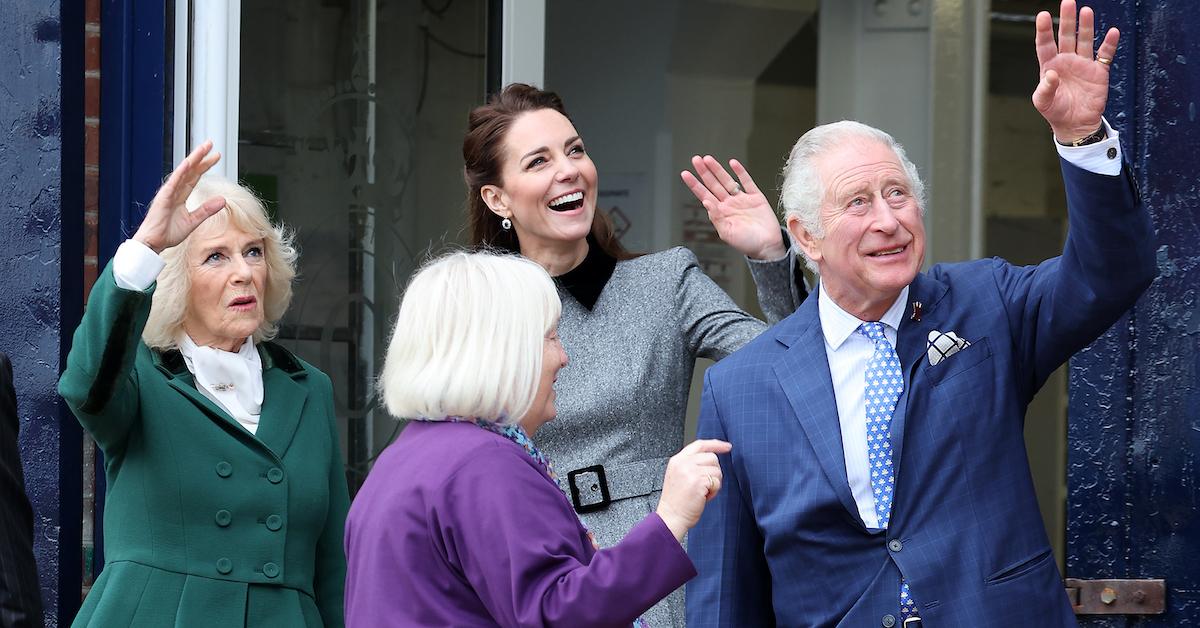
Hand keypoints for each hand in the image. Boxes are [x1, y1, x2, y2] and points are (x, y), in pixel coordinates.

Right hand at [132, 140, 224, 253]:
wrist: (154, 243)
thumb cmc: (168, 232)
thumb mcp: (193, 221)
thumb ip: (207, 210)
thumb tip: (223, 200)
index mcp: (180, 195)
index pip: (195, 176)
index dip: (205, 165)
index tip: (216, 156)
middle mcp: (174, 191)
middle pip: (190, 170)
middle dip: (201, 156)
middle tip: (211, 143)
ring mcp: (168, 193)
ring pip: (182, 172)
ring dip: (193, 159)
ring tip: (202, 148)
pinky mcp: (163, 198)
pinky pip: (173, 183)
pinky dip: (180, 173)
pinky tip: (188, 163)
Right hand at [655, 438, 732, 541]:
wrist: (671, 517)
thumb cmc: (676, 502)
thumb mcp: (678, 476)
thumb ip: (690, 465)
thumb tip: (712, 460)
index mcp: (677, 460)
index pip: (699, 444)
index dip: (715, 444)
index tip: (727, 447)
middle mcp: (683, 463)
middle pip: (712, 457)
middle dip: (714, 472)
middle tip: (705, 485)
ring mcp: (690, 471)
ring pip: (716, 470)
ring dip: (714, 483)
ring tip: (702, 493)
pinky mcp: (699, 481)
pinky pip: (717, 481)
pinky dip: (714, 491)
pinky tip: (704, 497)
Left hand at [680, 156, 786, 259]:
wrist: (768, 247)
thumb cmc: (747, 244)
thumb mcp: (727, 233)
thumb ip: (716, 217)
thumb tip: (705, 201)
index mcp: (720, 213)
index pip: (704, 195)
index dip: (695, 184)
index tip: (685, 174)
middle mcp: (729, 204)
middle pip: (714, 184)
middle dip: (704, 172)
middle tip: (695, 160)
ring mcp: (742, 199)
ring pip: (727, 180)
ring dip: (718, 170)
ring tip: (708, 159)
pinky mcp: (756, 197)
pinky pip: (747, 182)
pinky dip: (740, 172)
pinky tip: (733, 163)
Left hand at [1032, 0, 1119, 142]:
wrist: (1075, 124)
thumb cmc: (1056, 112)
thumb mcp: (1043, 103)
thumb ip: (1045, 88)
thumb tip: (1051, 74)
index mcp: (1050, 66)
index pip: (1045, 44)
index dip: (1044, 30)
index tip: (1043, 15)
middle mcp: (1067, 61)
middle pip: (1067, 36)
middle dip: (1067, 19)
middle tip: (1068, 2)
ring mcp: (1083, 64)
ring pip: (1085, 40)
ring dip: (1087, 26)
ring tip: (1086, 11)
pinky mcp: (1098, 72)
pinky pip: (1105, 55)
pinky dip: (1109, 44)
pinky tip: (1112, 32)